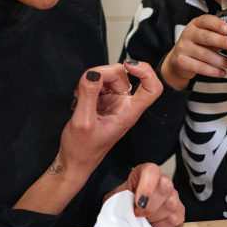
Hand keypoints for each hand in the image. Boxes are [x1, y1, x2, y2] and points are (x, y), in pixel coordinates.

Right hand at [59, 60, 161, 176]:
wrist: (74, 161)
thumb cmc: (81, 149)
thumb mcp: (82, 121)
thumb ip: (89, 94)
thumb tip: (93, 73)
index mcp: (129, 113)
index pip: (152, 88)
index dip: (146, 71)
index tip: (128, 65)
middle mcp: (125, 105)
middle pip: (122, 74)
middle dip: (102, 75)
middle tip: (86, 88)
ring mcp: (115, 101)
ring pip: (109, 75)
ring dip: (93, 80)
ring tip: (81, 98)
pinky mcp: (104, 100)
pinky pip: (99, 81)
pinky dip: (88, 85)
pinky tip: (81, 99)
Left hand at [106, 163, 184, 226]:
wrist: (128, 211)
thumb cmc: (122, 203)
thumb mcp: (114, 199)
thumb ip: (118, 202)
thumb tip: (121, 214)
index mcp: (145, 172)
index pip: (152, 171)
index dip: (147, 186)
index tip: (138, 203)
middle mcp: (163, 180)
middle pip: (166, 187)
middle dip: (150, 207)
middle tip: (137, 215)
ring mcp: (174, 195)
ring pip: (171, 205)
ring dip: (154, 218)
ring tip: (143, 220)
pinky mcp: (179, 210)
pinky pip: (175, 219)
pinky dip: (162, 226)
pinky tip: (152, 224)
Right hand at [160, 14, 226, 89]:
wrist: (178, 60)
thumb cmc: (198, 45)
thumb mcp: (207, 36)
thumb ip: (220, 35)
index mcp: (196, 24)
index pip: (206, 20)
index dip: (217, 24)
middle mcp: (188, 34)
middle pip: (205, 37)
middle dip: (221, 41)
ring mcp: (183, 48)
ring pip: (205, 54)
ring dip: (221, 60)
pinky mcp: (182, 61)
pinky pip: (201, 67)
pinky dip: (214, 71)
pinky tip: (223, 72)